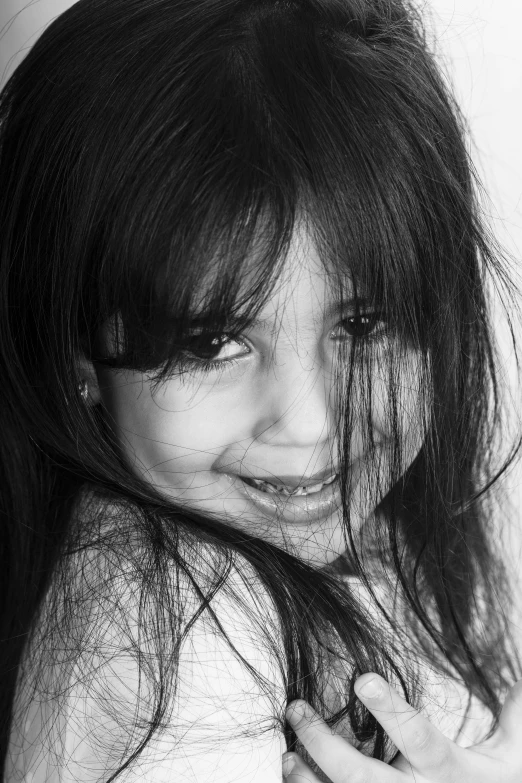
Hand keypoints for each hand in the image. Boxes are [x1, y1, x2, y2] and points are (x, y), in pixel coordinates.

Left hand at [283, 673, 521, 781]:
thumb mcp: (514, 752)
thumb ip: (515, 711)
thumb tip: (521, 651)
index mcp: (456, 774)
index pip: (421, 740)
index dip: (391, 711)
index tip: (361, 677)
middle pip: (364, 778)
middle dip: (324, 744)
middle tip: (296, 708)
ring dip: (307, 780)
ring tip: (286, 752)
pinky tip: (292, 778)